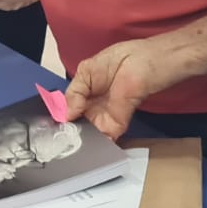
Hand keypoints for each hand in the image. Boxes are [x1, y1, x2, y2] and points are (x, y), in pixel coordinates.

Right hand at [63, 36, 182, 138]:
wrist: (155, 63)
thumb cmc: (127, 58)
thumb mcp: (89, 69)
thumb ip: (76, 92)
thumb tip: (64, 114)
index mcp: (84, 87)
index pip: (67, 105)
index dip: (59, 115)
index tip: (51, 128)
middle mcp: (92, 103)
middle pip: (75, 122)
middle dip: (67, 132)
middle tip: (58, 142)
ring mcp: (104, 115)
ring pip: (87, 132)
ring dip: (79, 140)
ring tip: (67, 149)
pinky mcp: (118, 123)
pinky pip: (104, 137)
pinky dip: (96, 145)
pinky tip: (84, 150)